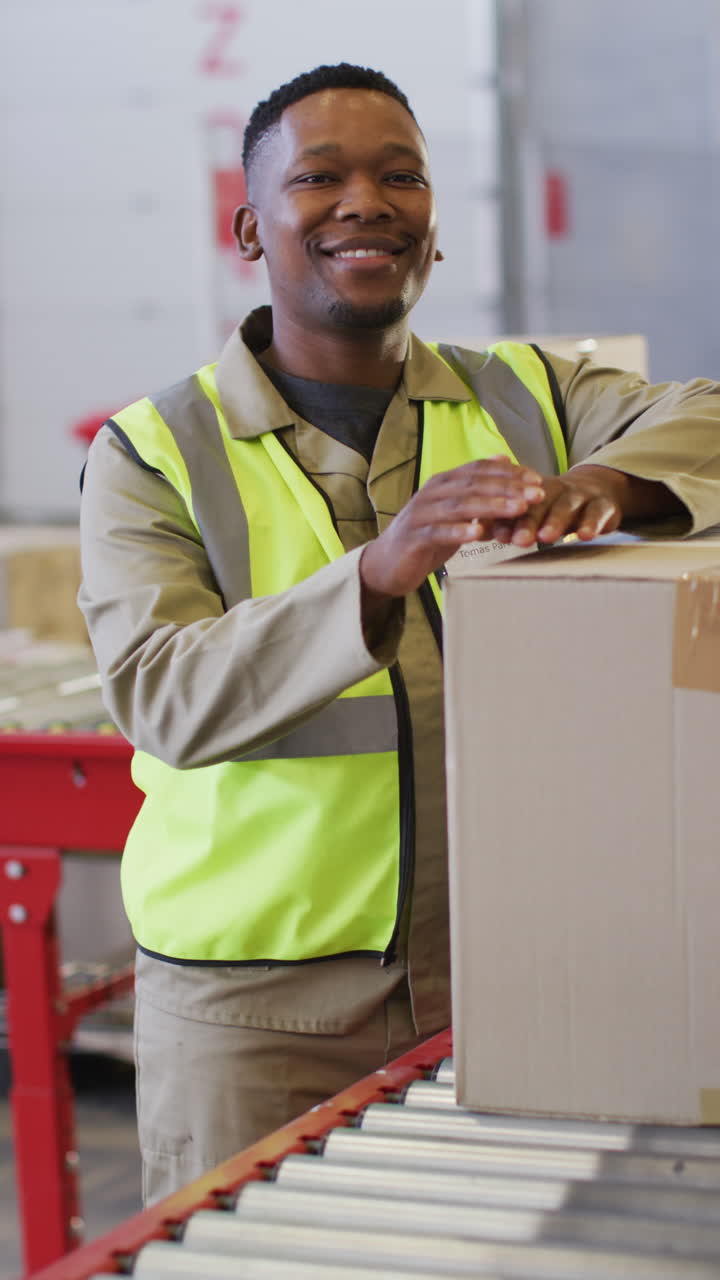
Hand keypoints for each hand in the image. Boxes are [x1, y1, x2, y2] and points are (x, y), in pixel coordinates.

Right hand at [360, 456, 544, 598]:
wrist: (386, 564)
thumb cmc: (426, 536)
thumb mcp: (455, 509)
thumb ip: (478, 487)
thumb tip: (503, 459)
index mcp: (443, 483)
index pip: (479, 469)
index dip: (509, 473)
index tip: (537, 480)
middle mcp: (431, 493)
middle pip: (473, 484)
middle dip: (508, 488)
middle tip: (536, 494)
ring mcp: (421, 514)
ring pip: (459, 505)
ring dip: (491, 507)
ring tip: (517, 510)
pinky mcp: (413, 538)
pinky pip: (437, 532)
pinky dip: (458, 531)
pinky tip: (478, 534)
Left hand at [488, 463, 681, 547]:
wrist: (596, 491)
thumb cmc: (552, 507)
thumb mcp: (530, 512)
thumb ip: (505, 522)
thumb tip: (474, 531)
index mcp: (533, 491)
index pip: (517, 503)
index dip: (507, 518)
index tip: (495, 535)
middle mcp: (556, 491)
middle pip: (540, 505)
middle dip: (528, 522)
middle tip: (518, 540)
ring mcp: (581, 497)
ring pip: (567, 507)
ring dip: (556, 521)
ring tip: (546, 537)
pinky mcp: (604, 505)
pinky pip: (598, 513)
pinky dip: (592, 523)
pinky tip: (584, 535)